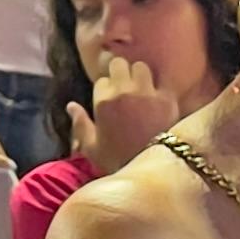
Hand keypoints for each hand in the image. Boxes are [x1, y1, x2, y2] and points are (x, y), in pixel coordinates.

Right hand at [75, 53, 177, 172]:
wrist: (151, 174)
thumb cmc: (117, 162)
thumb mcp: (91, 148)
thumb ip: (80, 124)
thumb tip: (71, 106)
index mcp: (103, 102)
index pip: (101, 80)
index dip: (105, 89)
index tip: (110, 98)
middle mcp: (124, 92)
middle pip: (119, 64)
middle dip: (120, 73)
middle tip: (125, 86)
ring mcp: (147, 93)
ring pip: (141, 67)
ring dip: (139, 75)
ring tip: (142, 88)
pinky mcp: (168, 98)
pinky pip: (163, 79)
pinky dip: (160, 84)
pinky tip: (160, 93)